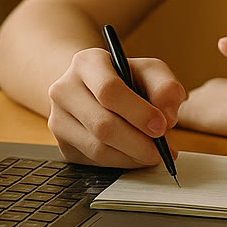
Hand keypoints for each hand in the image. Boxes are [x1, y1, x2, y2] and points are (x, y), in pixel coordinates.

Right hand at [45, 47, 185, 167]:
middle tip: (163, 150)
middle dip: (138, 142)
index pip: (108, 90)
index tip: (162, 126)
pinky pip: (94, 162)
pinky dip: (121, 163)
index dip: (138, 112)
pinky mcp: (63, 145)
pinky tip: (136, 156)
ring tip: (154, 154)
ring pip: (97, 148)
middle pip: (102, 124)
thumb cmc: (127, 79)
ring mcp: (59, 119)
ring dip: (132, 156)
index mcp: (86, 63)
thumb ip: (166, 87)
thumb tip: (167, 118)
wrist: (95, 89)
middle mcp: (65, 90)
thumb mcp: (151, 72)